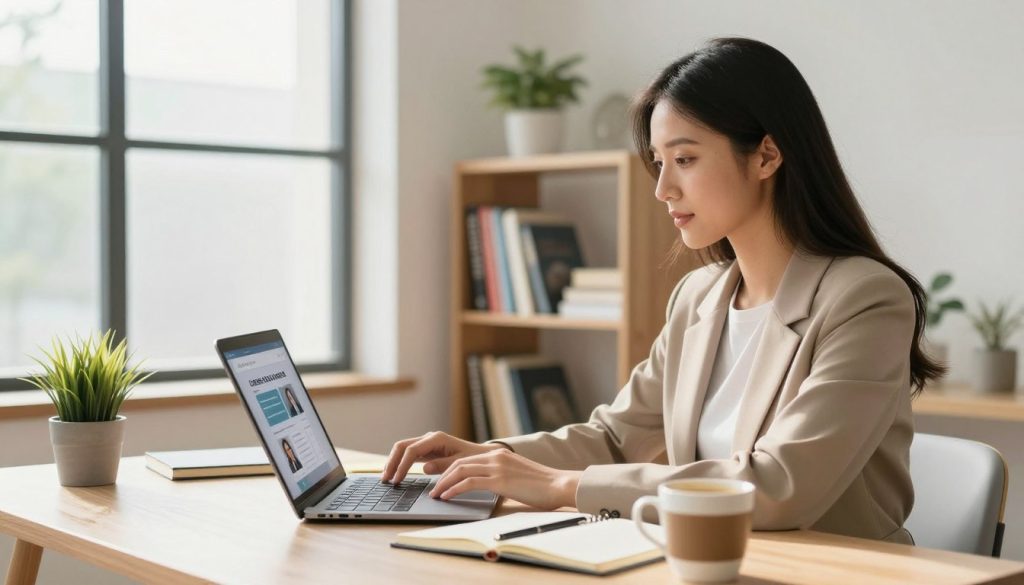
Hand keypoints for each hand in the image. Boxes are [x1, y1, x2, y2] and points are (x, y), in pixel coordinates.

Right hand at [381, 431, 504, 484]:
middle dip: (392, 462)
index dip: (402, 465)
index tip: (397, 480)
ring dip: (393, 462)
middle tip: (385, 479)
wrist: (481, 456)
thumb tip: (424, 468)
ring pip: (402, 448)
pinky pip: (408, 454)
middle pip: (402, 446)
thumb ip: (442, 465)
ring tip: (386, 478)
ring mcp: (426, 443)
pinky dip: (399, 462)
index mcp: (437, 439)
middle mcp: (429, 438)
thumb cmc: (472, 459)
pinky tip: (395, 474)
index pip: (412, 450)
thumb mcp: (460, 464)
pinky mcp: (426, 449)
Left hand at [429, 448, 581, 509]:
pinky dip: (454, 490)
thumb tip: (485, 486)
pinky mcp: (499, 480)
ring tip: (436, 495)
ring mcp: (497, 467)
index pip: (466, 460)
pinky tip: (448, 498)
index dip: (449, 471)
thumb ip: (500, 476)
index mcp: (498, 455)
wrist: (559, 485)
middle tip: (433, 489)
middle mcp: (495, 457)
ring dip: (444, 484)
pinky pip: (469, 483)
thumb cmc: (541, 486)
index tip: (440, 481)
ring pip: (460, 471)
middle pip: (459, 464)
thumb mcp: (516, 476)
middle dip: (442, 477)